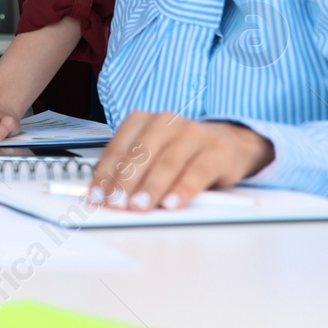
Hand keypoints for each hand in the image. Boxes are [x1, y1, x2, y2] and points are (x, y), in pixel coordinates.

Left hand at [88, 111, 273, 210]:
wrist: (230, 143)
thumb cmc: (182, 153)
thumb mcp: (153, 155)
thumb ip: (132, 170)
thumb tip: (106, 197)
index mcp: (143, 120)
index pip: (118, 148)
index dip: (105, 174)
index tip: (97, 196)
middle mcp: (166, 122)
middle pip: (140, 154)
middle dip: (125, 181)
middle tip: (116, 203)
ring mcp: (193, 133)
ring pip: (167, 162)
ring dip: (150, 187)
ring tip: (140, 206)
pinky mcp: (218, 150)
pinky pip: (197, 171)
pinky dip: (182, 189)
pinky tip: (172, 203)